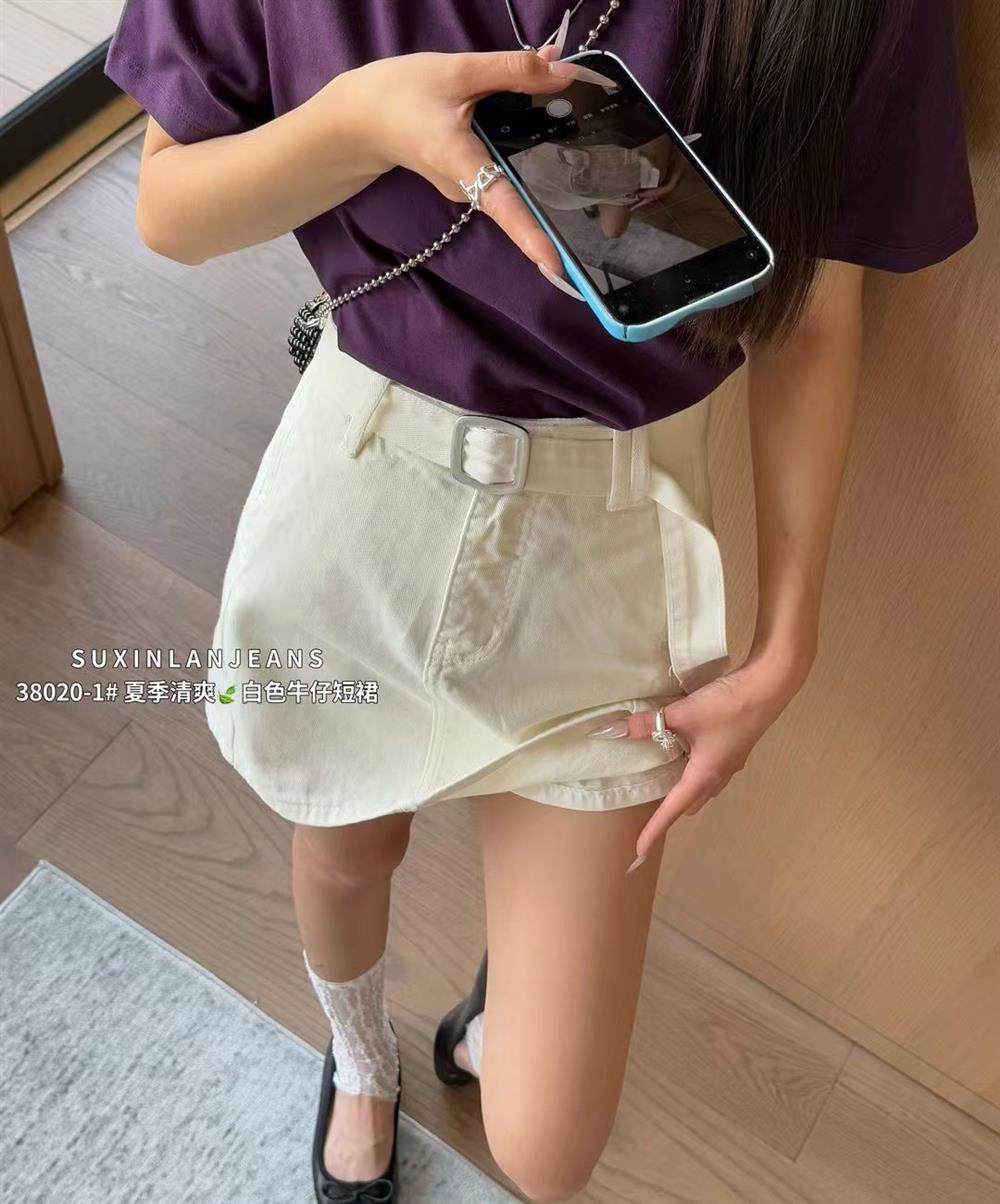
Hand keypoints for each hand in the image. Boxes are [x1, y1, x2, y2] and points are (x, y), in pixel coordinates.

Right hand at [342, 47, 617, 274]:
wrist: (360, 118)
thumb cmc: (400, 94)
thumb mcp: (457, 70)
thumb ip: (514, 70)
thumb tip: (566, 71)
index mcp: (460, 162)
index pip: (501, 204)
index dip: (529, 235)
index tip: (557, 265)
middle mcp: (465, 186)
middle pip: (517, 199)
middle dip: (553, 204)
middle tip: (604, 212)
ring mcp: (466, 188)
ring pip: (512, 183)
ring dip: (542, 171)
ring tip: (580, 156)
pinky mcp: (467, 180)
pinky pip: (502, 175)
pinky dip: (523, 159)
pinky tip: (541, 133)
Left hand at [620, 654, 810, 867]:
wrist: (768, 687)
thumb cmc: (727, 705)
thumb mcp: (681, 713)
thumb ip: (645, 724)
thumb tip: (612, 731)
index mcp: (704, 775)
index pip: (672, 810)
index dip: (653, 830)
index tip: (637, 852)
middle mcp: (718, 776)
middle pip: (689, 802)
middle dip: (669, 812)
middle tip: (647, 815)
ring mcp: (730, 763)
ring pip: (702, 788)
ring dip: (683, 791)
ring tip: (662, 783)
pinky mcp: (735, 749)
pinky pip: (710, 771)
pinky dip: (694, 772)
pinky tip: (685, 753)